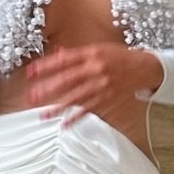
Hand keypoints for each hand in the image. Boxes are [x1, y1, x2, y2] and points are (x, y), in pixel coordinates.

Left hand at [24, 44, 163, 123]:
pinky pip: (89, 110)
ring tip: (43, 115)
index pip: (63, 60)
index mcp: (91, 54)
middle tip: (32, 97)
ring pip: (76, 98)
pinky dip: (77, 118)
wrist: (144, 68)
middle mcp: (95, 69)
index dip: (45, 67)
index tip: (30, 73)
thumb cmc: (118, 57)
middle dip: (47, 89)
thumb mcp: (98, 49)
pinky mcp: (108, 99)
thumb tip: (56, 53)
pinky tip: (64, 124)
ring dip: (58, 108)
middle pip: (67, 80)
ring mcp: (102, 86)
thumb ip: (76, 54)